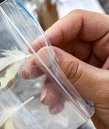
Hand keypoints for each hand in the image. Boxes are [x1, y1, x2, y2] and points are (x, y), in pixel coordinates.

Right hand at [22, 9, 108, 128]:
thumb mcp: (104, 88)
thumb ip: (72, 71)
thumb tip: (42, 56)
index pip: (81, 22)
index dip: (55, 33)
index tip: (34, 50)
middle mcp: (108, 50)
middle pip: (68, 44)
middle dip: (48, 61)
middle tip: (29, 73)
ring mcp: (98, 68)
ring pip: (63, 65)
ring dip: (51, 82)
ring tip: (47, 99)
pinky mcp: (91, 86)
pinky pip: (67, 83)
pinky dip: (57, 94)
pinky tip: (55, 106)